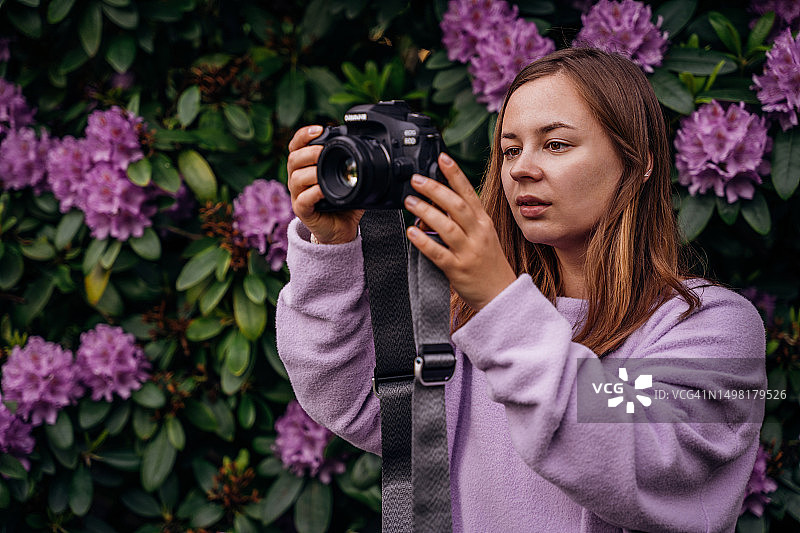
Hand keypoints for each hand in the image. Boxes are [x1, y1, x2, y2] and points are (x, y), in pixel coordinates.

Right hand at [287, 125, 363, 243]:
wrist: (341, 230)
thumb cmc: (343, 203)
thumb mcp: (348, 180)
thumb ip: (353, 166)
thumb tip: (368, 152)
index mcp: (305, 167)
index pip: (296, 146)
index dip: (303, 135)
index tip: (318, 130)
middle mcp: (297, 179)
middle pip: (293, 159)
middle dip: (308, 152)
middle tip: (323, 151)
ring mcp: (298, 195)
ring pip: (296, 178)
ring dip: (311, 172)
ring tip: (324, 170)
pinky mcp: (302, 210)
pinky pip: (303, 199)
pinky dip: (313, 192)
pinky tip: (323, 190)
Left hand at [403, 153, 516, 310]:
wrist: (502, 294)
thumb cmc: (489, 264)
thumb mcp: (483, 235)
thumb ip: (465, 219)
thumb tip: (441, 200)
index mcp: (483, 222)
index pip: (469, 192)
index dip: (455, 174)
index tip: (442, 157)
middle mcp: (477, 234)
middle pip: (456, 205)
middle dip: (436, 189)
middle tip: (416, 179)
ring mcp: (468, 251)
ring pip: (446, 227)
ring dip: (426, 211)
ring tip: (409, 201)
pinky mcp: (457, 269)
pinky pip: (438, 253)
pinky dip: (424, 241)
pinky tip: (412, 232)